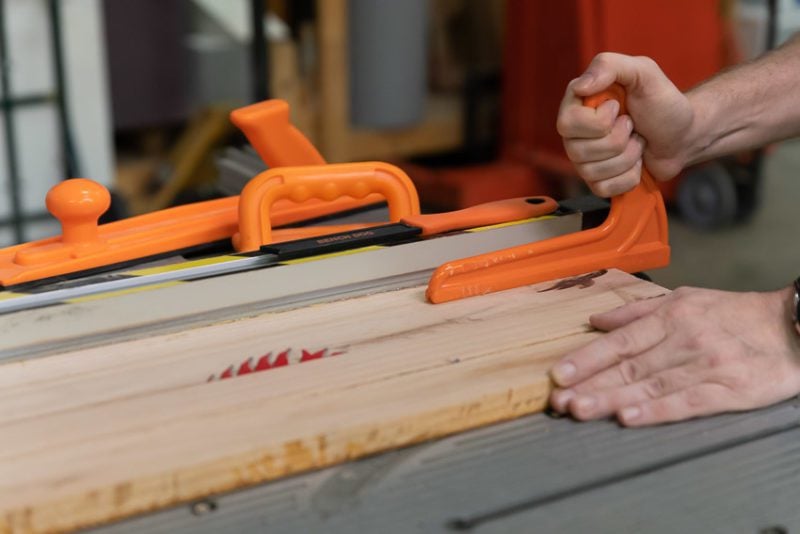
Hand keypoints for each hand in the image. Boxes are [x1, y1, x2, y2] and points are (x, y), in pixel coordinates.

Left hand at [548, 286, 799, 425]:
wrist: (794, 328)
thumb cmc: (734, 313)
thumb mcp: (685, 298)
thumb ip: (636, 311)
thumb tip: (595, 321)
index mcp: (671, 317)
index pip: (621, 341)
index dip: (587, 358)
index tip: (559, 373)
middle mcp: (684, 341)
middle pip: (629, 367)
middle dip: (590, 384)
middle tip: (559, 400)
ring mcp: (706, 366)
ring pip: (651, 386)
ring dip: (612, 399)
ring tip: (581, 410)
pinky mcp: (729, 391)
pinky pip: (687, 402)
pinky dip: (657, 410)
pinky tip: (630, 417)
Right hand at [556, 53, 694, 196]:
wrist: (684, 135)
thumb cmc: (662, 102)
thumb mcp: (643, 72)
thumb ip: (610, 66)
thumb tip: (580, 87)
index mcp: (577, 105)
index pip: (567, 123)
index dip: (598, 121)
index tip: (619, 107)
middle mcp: (574, 134)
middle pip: (578, 151)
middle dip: (617, 140)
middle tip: (632, 125)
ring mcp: (584, 161)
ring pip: (592, 171)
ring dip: (628, 157)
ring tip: (637, 142)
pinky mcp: (598, 182)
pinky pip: (604, 188)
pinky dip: (629, 176)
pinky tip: (636, 162)